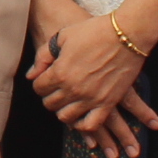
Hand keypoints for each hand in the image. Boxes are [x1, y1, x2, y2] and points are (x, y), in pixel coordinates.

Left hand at [29, 10, 155, 144]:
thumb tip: (31, 75)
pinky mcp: (107, 103)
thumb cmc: (93, 31)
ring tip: (68, 102)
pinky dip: (83, 125)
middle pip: (50, 104)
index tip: (46, 78)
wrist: (126, 34)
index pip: (38, 87)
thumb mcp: (63, 37)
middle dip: (50, 97)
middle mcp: (73, 89)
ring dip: (63, 110)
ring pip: (66, 117)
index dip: (40, 83)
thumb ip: (43, 56)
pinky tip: (81, 117)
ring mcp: (90, 98)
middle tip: (56, 90)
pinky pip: (91, 125)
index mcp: (60, 72)